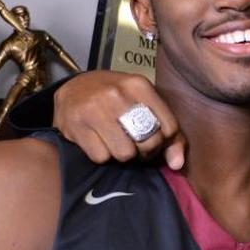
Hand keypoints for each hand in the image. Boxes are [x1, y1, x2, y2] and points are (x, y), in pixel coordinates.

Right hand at [53, 71, 184, 168]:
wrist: (72, 89)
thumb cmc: (115, 99)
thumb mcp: (144, 104)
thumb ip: (168, 133)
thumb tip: (177, 164)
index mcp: (138, 85)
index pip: (169, 128)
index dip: (163, 141)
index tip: (151, 138)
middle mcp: (117, 94)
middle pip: (148, 143)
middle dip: (143, 150)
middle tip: (133, 143)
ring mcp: (94, 109)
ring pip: (125, 154)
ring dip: (122, 154)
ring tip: (116, 142)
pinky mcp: (75, 126)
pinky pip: (102, 158)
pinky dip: (102, 155)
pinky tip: (99, 141)